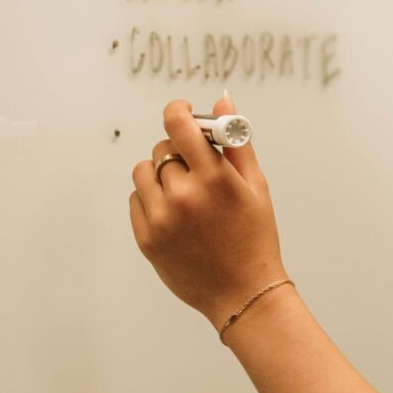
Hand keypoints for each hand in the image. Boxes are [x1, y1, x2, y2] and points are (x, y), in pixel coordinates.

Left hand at [129, 91, 288, 330]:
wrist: (244, 292)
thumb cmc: (256, 238)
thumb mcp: (256, 187)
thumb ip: (237, 141)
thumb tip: (223, 99)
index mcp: (214, 179)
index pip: (178, 124)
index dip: (178, 110)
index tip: (183, 112)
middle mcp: (183, 195)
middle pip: (162, 148)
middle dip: (179, 151)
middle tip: (198, 168)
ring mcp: (161, 217)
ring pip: (144, 172)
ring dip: (162, 174)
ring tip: (186, 194)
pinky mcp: (146, 237)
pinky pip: (136, 200)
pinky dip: (153, 200)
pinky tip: (178, 215)